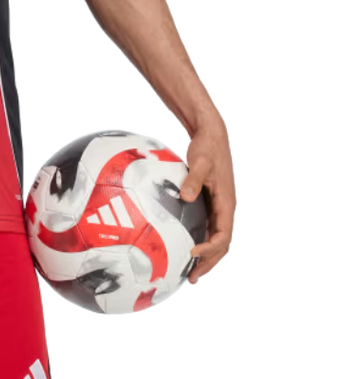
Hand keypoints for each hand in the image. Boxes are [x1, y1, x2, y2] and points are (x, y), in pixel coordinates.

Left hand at [180, 118, 234, 282]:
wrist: (211, 134)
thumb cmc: (206, 147)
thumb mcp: (199, 162)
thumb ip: (193, 180)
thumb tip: (186, 197)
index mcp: (227, 203)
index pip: (224, 236)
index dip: (210, 250)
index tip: (192, 255)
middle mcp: (226, 208)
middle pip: (222, 244)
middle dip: (209, 262)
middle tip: (192, 278)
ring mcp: (220, 206)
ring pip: (216, 238)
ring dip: (206, 255)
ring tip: (190, 270)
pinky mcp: (211, 201)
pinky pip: (209, 226)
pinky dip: (201, 240)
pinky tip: (186, 245)